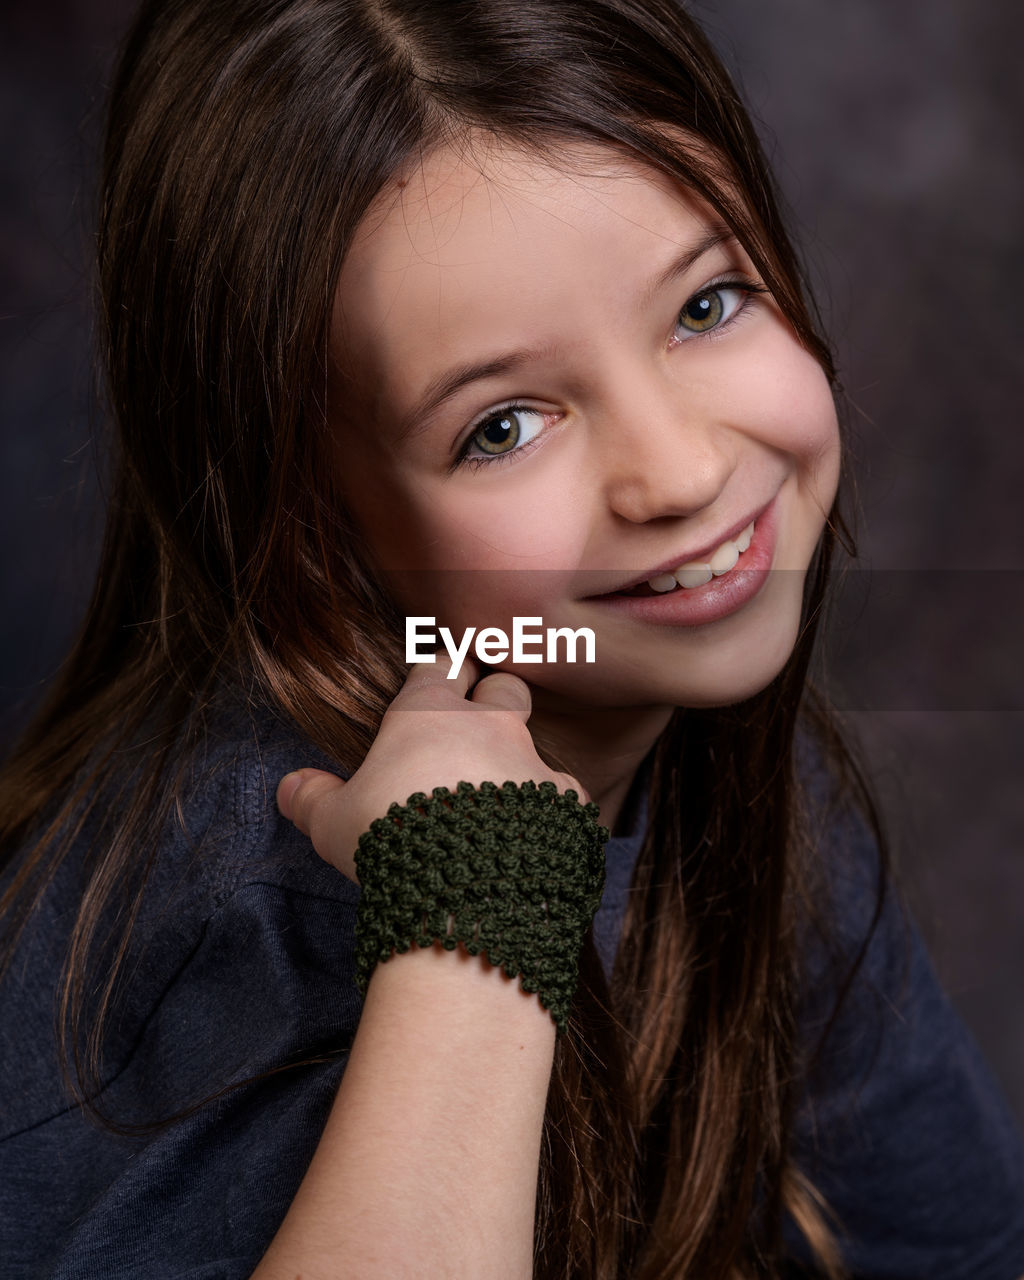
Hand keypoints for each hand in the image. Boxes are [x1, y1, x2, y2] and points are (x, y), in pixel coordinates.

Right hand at [276, 656, 585, 882]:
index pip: (442, 664)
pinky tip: (529, 842)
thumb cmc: (389, 839)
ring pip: (535, 745)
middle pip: (506, 687)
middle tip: (476, 728)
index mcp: (430, 713)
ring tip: (499, 805)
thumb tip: (291, 787)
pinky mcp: (565, 803)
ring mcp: (533, 761)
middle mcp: (490, 725)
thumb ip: (311, 799)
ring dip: (519, 765)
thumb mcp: (333, 823)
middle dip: (494, 699)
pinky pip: (560, 797)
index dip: (440, 672)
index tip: (436, 684)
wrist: (464, 887)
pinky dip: (547, 813)